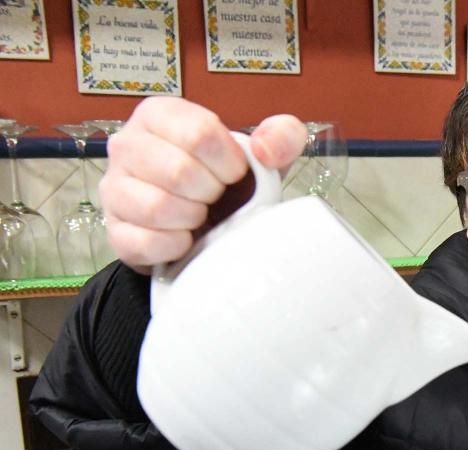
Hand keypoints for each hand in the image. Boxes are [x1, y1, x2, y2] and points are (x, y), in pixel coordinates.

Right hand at [99, 97, 306, 271]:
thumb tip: (265, 149)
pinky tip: (185, 239)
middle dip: (212, 192)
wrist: (208, 225)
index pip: (199, 134)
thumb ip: (282, 137)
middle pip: (178, 171)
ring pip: (157, 207)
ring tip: (200, 215)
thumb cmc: (230, 183)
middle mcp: (127, 145)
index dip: (229, 163)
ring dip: (193, 218)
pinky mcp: (114, 230)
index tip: (234, 173)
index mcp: (160, 115)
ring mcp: (114, 188)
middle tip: (216, 197)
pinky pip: (144, 242)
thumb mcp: (264, 155)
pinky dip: (175, 246)